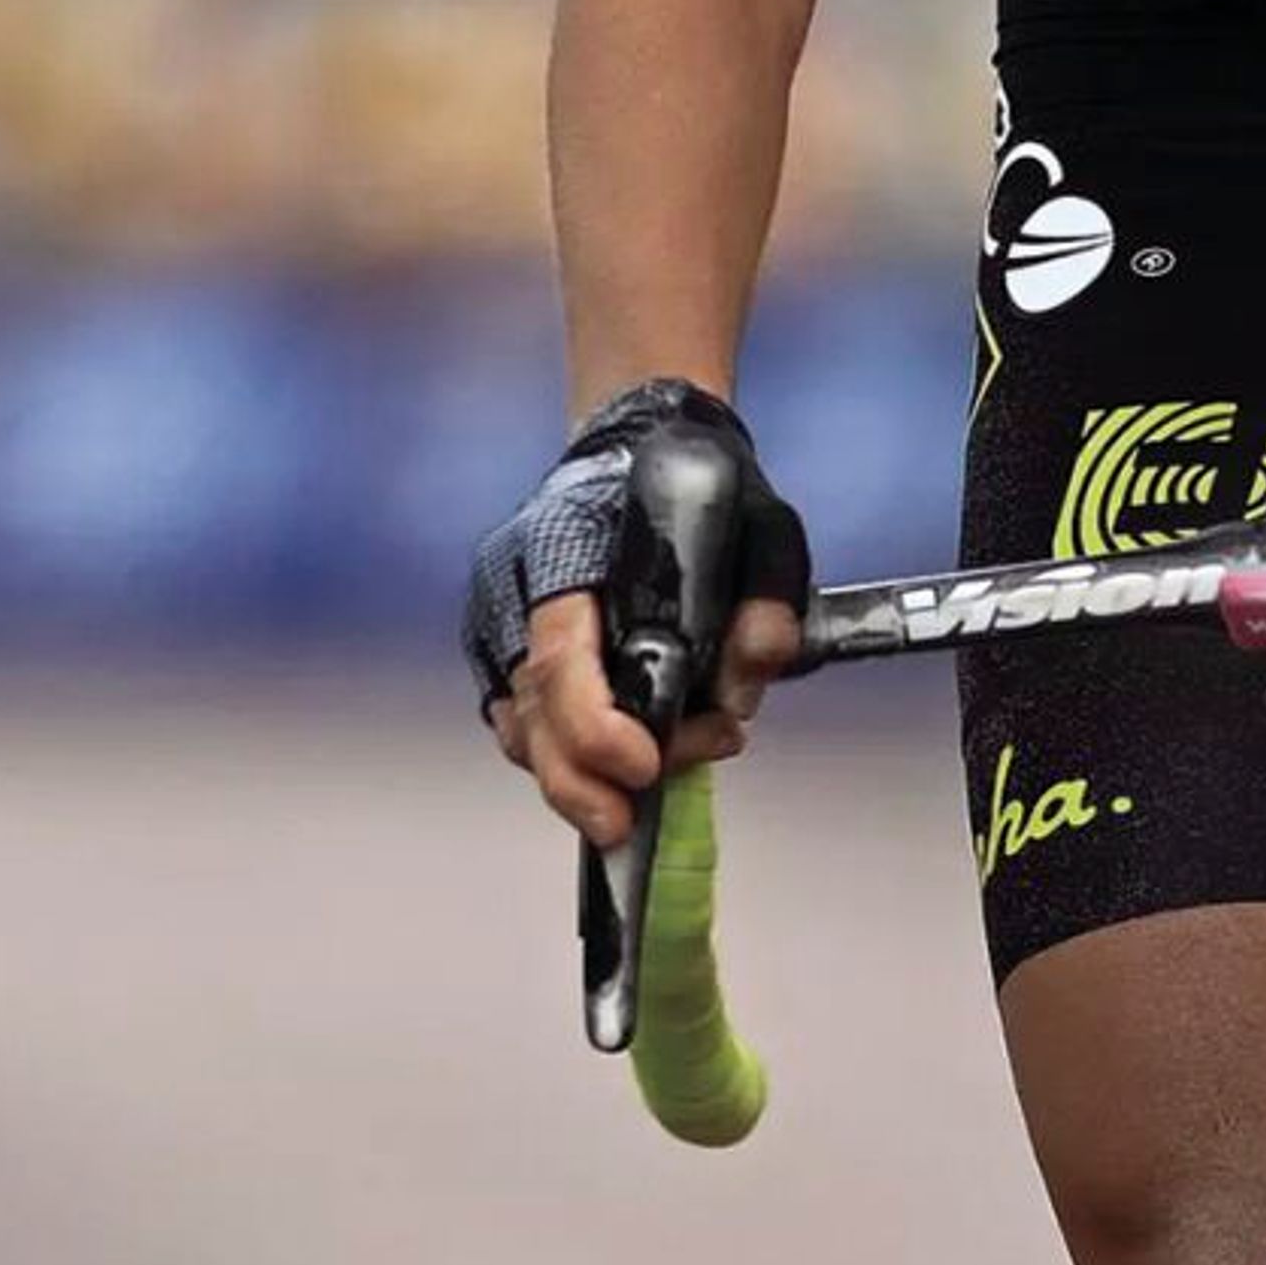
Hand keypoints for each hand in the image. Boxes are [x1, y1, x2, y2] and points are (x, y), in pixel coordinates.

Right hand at [463, 383, 810, 851]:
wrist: (638, 440)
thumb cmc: (699, 484)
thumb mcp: (762, 525)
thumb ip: (768, 599)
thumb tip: (749, 680)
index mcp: (565, 545)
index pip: (559, 656)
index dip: (593, 726)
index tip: (644, 765)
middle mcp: (513, 587)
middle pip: (528, 709)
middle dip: (577, 780)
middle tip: (627, 823)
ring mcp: (497, 618)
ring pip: (519, 728)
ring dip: (578, 775)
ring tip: (658, 778)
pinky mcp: (501, 647)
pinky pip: (520, 724)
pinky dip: (565, 757)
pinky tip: (625, 764)